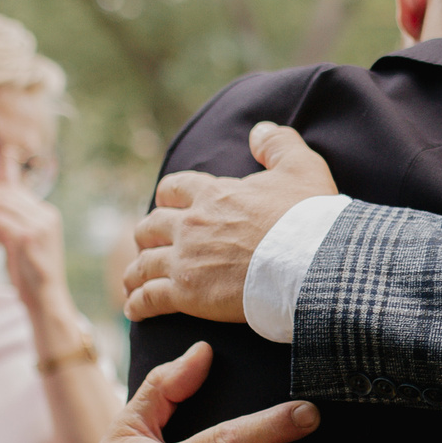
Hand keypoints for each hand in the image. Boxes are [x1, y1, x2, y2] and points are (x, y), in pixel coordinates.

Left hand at [0, 181, 69, 315]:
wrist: (46, 298)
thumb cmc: (31, 274)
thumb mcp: (21, 243)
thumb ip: (9, 226)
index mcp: (47, 214)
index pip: (16, 189)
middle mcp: (46, 215)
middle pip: (9, 192)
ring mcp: (39, 225)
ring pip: (3, 202)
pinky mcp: (28, 237)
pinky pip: (0, 220)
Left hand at [123, 123, 338, 324]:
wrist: (308, 262)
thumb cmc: (308, 218)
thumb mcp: (302, 167)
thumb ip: (278, 144)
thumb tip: (258, 130)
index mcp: (213, 194)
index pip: (174, 189)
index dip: (168, 198)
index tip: (168, 206)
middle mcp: (191, 224)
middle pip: (151, 226)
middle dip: (147, 236)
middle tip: (149, 246)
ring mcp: (185, 259)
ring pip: (143, 264)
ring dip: (136, 272)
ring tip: (133, 282)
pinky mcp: (187, 293)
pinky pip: (149, 298)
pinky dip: (137, 305)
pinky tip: (134, 311)